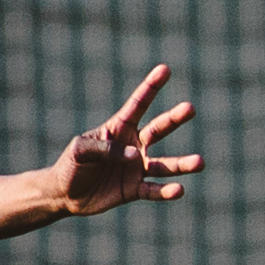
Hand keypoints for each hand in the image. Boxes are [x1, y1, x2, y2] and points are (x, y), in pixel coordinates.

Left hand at [49, 63, 201, 215]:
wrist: (65, 194)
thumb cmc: (70, 166)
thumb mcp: (79, 151)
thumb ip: (105, 150)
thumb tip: (135, 155)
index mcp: (118, 128)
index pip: (137, 105)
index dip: (151, 87)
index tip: (165, 69)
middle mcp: (133, 145)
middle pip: (158, 129)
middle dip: (174, 118)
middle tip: (190, 108)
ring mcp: (136, 167)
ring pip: (164, 164)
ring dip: (182, 164)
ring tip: (200, 163)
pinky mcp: (135, 189)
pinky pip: (153, 190)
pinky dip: (166, 191)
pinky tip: (179, 190)